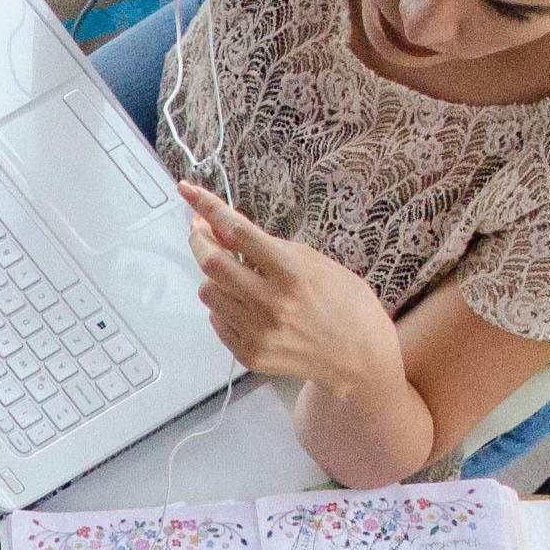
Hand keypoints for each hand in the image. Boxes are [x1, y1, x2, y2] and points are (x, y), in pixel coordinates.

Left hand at [180, 180, 406, 402]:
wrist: (360, 358)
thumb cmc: (346, 305)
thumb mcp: (316, 262)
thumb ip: (270, 247)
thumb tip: (227, 230)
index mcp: (292, 273)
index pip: (237, 232)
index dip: (208, 208)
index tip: (189, 192)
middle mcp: (271, 304)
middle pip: (211, 263)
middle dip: (199, 239)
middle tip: (201, 229)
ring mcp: (258, 332)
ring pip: (208, 292)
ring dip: (214, 276)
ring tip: (237, 275)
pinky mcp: (249, 354)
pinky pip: (217, 320)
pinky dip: (224, 305)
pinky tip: (246, 303)